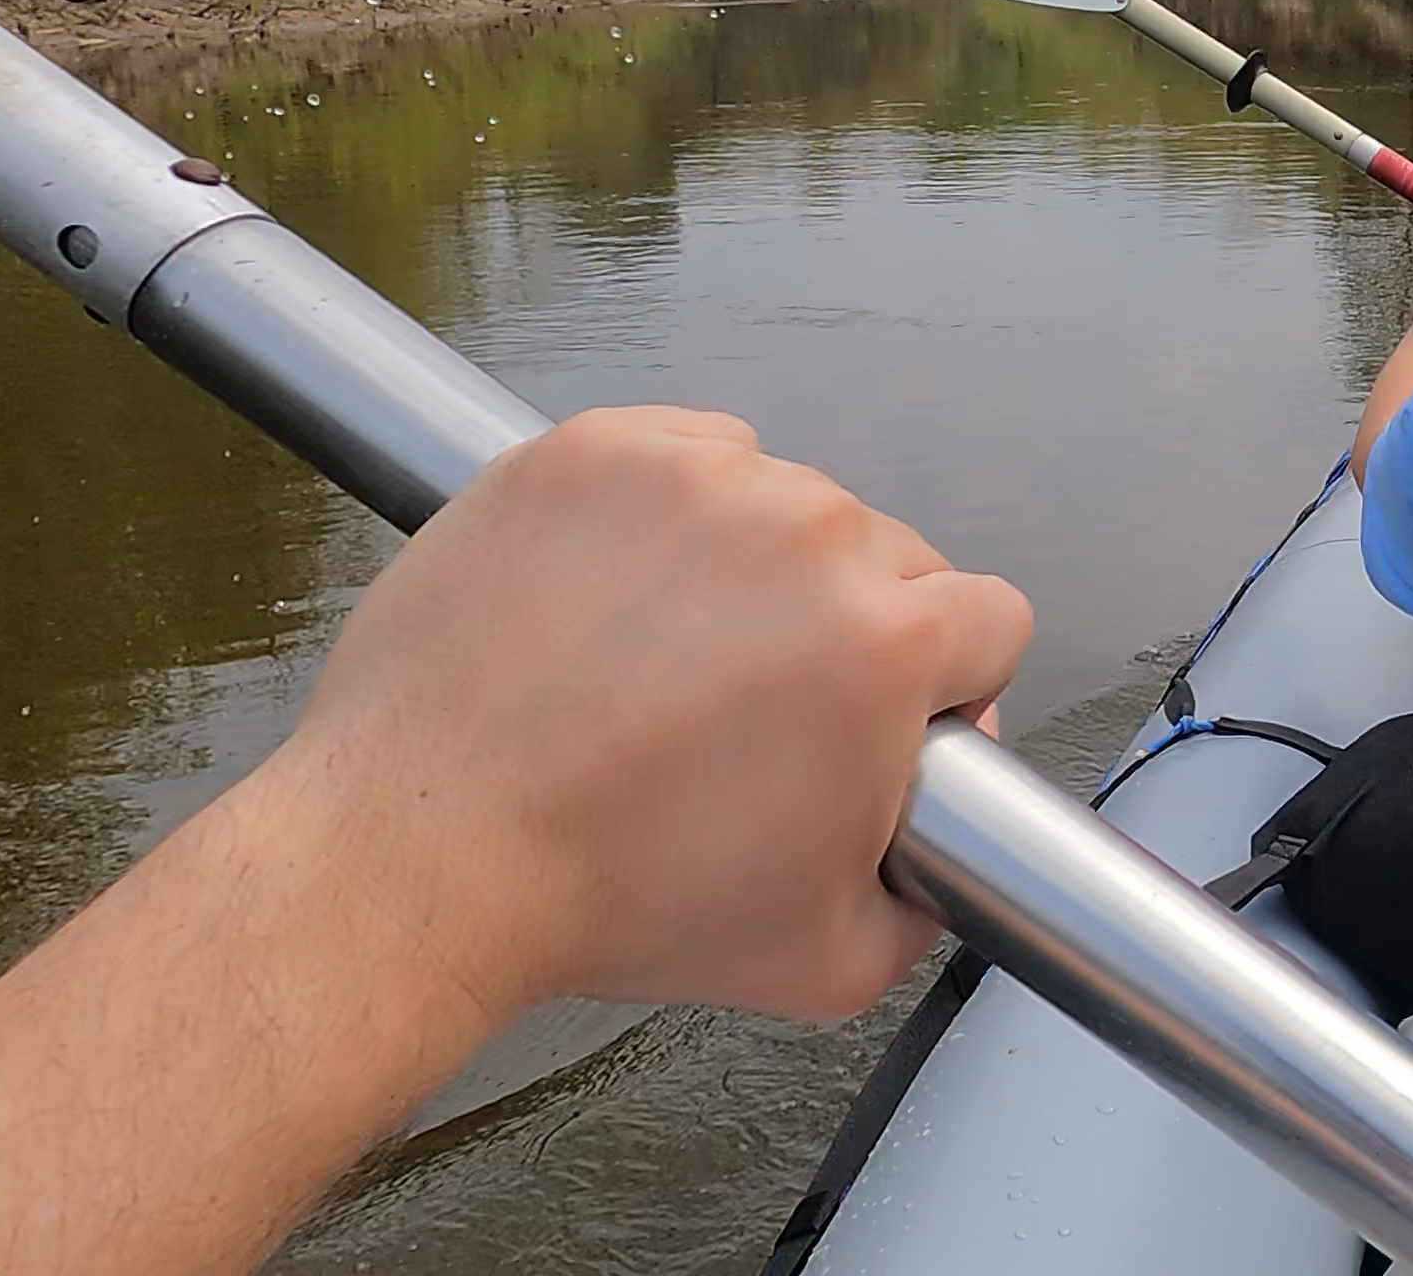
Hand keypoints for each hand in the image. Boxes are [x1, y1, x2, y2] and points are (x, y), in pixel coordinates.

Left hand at [261, 406, 1033, 1022]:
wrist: (421, 856)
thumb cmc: (611, 900)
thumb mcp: (828, 960)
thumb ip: (927, 900)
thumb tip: (941, 855)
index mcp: (887, 641)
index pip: (991, 617)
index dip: (953, 682)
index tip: (888, 716)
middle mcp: (806, 532)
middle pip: (890, 551)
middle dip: (848, 625)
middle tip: (762, 706)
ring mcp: (692, 478)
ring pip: (785, 498)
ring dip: (756, 563)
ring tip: (673, 654)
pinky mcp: (593, 452)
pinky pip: (684, 453)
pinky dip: (667, 514)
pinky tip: (621, 601)